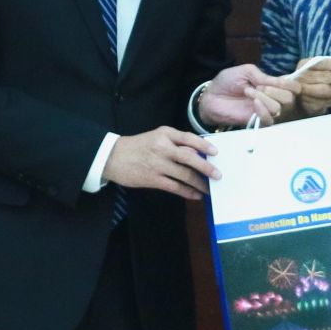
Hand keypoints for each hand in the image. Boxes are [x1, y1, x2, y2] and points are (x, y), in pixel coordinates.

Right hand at [104, 127, 218, 199]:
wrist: (113, 157)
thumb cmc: (138, 146)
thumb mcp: (156, 137)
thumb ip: (176, 143)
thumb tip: (198, 153)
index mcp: (164, 134)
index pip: (188, 138)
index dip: (204, 145)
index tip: (216, 152)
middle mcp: (162, 147)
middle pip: (189, 158)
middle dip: (206, 168)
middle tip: (218, 175)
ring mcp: (158, 164)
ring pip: (184, 175)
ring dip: (199, 183)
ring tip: (209, 188)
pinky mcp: (153, 179)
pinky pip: (175, 187)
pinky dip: (188, 192)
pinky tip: (196, 195)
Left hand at [198, 64, 294, 126]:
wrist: (211, 96)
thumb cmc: (227, 82)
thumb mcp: (245, 71)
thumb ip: (263, 76)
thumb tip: (280, 82)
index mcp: (271, 84)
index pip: (293, 87)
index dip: (291, 85)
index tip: (280, 81)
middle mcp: (272, 98)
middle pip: (289, 99)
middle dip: (276, 91)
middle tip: (259, 86)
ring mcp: (265, 111)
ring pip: (279, 108)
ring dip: (265, 98)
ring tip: (249, 92)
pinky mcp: (256, 121)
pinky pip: (269, 120)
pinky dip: (263, 110)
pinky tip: (254, 103)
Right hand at [287, 57, 330, 115]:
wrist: (301, 99)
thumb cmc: (316, 80)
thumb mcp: (321, 71)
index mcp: (305, 64)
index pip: (322, 63)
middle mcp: (301, 77)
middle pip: (323, 77)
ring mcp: (302, 92)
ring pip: (323, 91)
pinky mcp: (306, 105)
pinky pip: (324, 103)